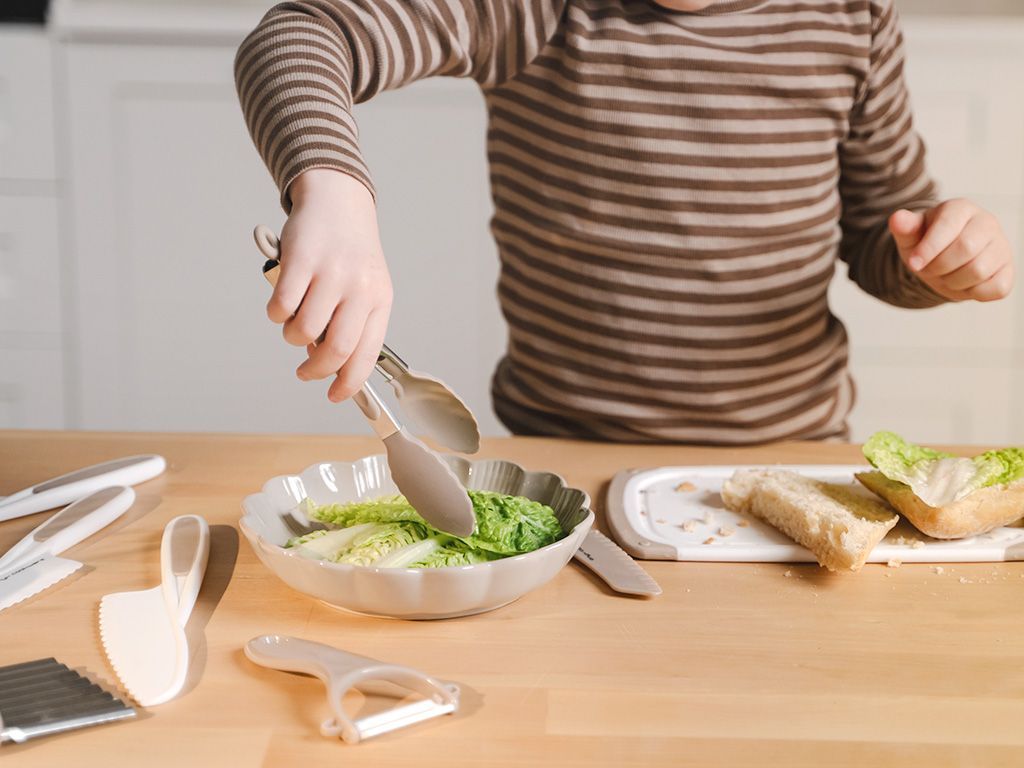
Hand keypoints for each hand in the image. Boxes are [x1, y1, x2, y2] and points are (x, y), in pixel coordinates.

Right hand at [269, 169, 392, 401]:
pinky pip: (281, 307)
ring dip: (293, 338)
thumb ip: (353, 324)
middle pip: (336, 350)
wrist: (338, 201)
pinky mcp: (300, 259)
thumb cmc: (350, 253)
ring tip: (295, 325)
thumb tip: (328, 364)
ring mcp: (331, 273)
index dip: (348, 383)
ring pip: (303, 332)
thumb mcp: (366, 287)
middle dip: (316, 371)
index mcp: (380, 300)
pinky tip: (281, 305)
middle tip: (305, 372)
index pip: (367, 355)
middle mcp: (359, 288)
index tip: (334, 395)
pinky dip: (276, 314)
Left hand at [888, 199, 1013, 301]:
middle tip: (930, 269)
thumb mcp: (911, 237)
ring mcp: (1002, 246)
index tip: (914, 264)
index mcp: (961, 208)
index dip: (928, 249)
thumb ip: (905, 228)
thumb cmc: (926, 244)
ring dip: (953, 281)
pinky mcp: (1008, 270)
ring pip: (979, 270)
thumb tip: (897, 219)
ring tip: (945, 275)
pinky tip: (963, 283)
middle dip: (939, 266)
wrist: (942, 260)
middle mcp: (987, 222)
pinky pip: (996, 288)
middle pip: (965, 249)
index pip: (948, 225)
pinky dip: (973, 293)